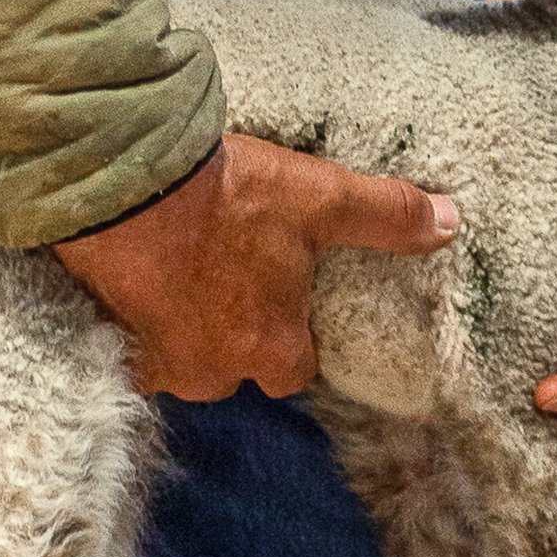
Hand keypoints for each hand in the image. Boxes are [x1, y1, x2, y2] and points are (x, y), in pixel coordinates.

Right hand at [53, 133, 458, 401]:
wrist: (121, 184)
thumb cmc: (230, 196)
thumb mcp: (322, 198)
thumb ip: (387, 216)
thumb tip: (451, 223)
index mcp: (270, 348)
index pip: (294, 370)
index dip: (292, 337)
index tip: (285, 300)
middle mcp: (211, 372)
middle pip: (233, 371)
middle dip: (233, 338)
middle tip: (229, 281)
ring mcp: (152, 362)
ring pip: (179, 362)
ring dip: (182, 329)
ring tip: (182, 276)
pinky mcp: (104, 340)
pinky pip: (126, 348)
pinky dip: (133, 322)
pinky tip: (136, 282)